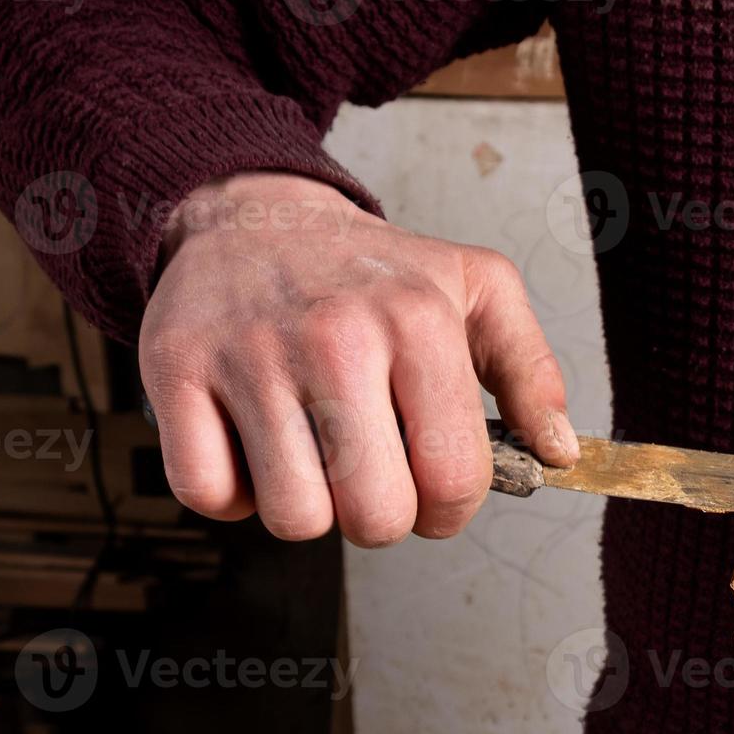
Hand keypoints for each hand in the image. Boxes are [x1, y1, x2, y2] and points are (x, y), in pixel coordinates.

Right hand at [139, 172, 575, 545]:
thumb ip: (532, 371)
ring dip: (308, 507)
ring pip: (293, 517)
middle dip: (381, 517)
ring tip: (315, 455)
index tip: (436, 492)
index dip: (449, 510)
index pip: (453, 479)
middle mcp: (335, 338)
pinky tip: (256, 449)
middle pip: (374, 516)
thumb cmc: (371, 270)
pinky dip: (232, 492)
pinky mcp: (176, 371)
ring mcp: (250, 356)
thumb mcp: (478, 290)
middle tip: (373, 476)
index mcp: (418, 322)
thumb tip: (557, 451)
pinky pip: (208, 494)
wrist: (254, 216)